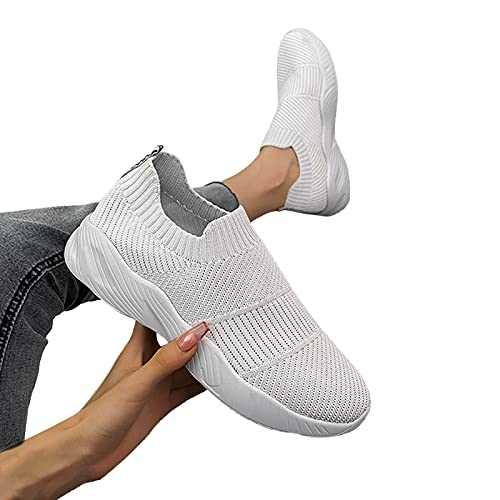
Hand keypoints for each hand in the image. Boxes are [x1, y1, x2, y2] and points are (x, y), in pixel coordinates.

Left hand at [0, 321, 208, 498]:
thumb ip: (165, 360)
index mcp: (137, 349)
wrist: (86, 453)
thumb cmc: (98, 415)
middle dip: (195, 333)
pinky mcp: (162, 402)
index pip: (153, 317)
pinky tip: (217, 379)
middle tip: (218, 323)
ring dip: (203, 360)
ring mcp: (157, 383)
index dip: (169, 304)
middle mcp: (149, 363)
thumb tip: (192, 336)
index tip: (191, 295)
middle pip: (177, 341)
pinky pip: (189, 388)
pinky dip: (204, 384)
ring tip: (225, 349)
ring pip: (187, 366)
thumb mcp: (137, 383)